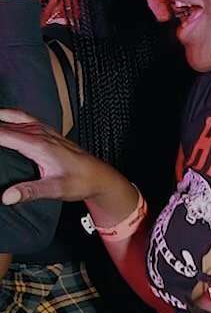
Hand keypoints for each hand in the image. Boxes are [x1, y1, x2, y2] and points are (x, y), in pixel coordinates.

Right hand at [0, 107, 114, 205]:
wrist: (99, 175)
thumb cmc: (79, 182)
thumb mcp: (55, 189)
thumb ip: (30, 191)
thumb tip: (6, 197)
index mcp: (38, 144)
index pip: (4, 133)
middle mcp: (40, 133)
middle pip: (7, 120)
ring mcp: (45, 131)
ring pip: (16, 115)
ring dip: (0, 115)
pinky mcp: (48, 132)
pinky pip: (24, 118)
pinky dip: (9, 116)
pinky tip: (4, 119)